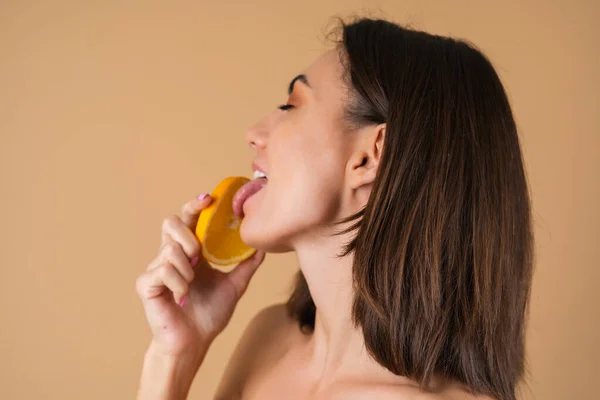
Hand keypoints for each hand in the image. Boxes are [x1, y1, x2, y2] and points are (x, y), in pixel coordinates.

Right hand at [135, 194, 265, 356]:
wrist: (194, 342)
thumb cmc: (209, 315)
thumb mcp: (234, 285)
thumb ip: (246, 265)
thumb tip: (262, 246)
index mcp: (190, 252)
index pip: (189, 219)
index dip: (195, 205)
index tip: (209, 198)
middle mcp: (171, 256)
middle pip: (170, 222)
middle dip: (188, 234)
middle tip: (199, 255)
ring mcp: (157, 268)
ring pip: (170, 249)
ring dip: (187, 268)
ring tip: (191, 286)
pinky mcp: (146, 284)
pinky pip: (162, 271)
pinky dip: (178, 283)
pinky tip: (181, 296)